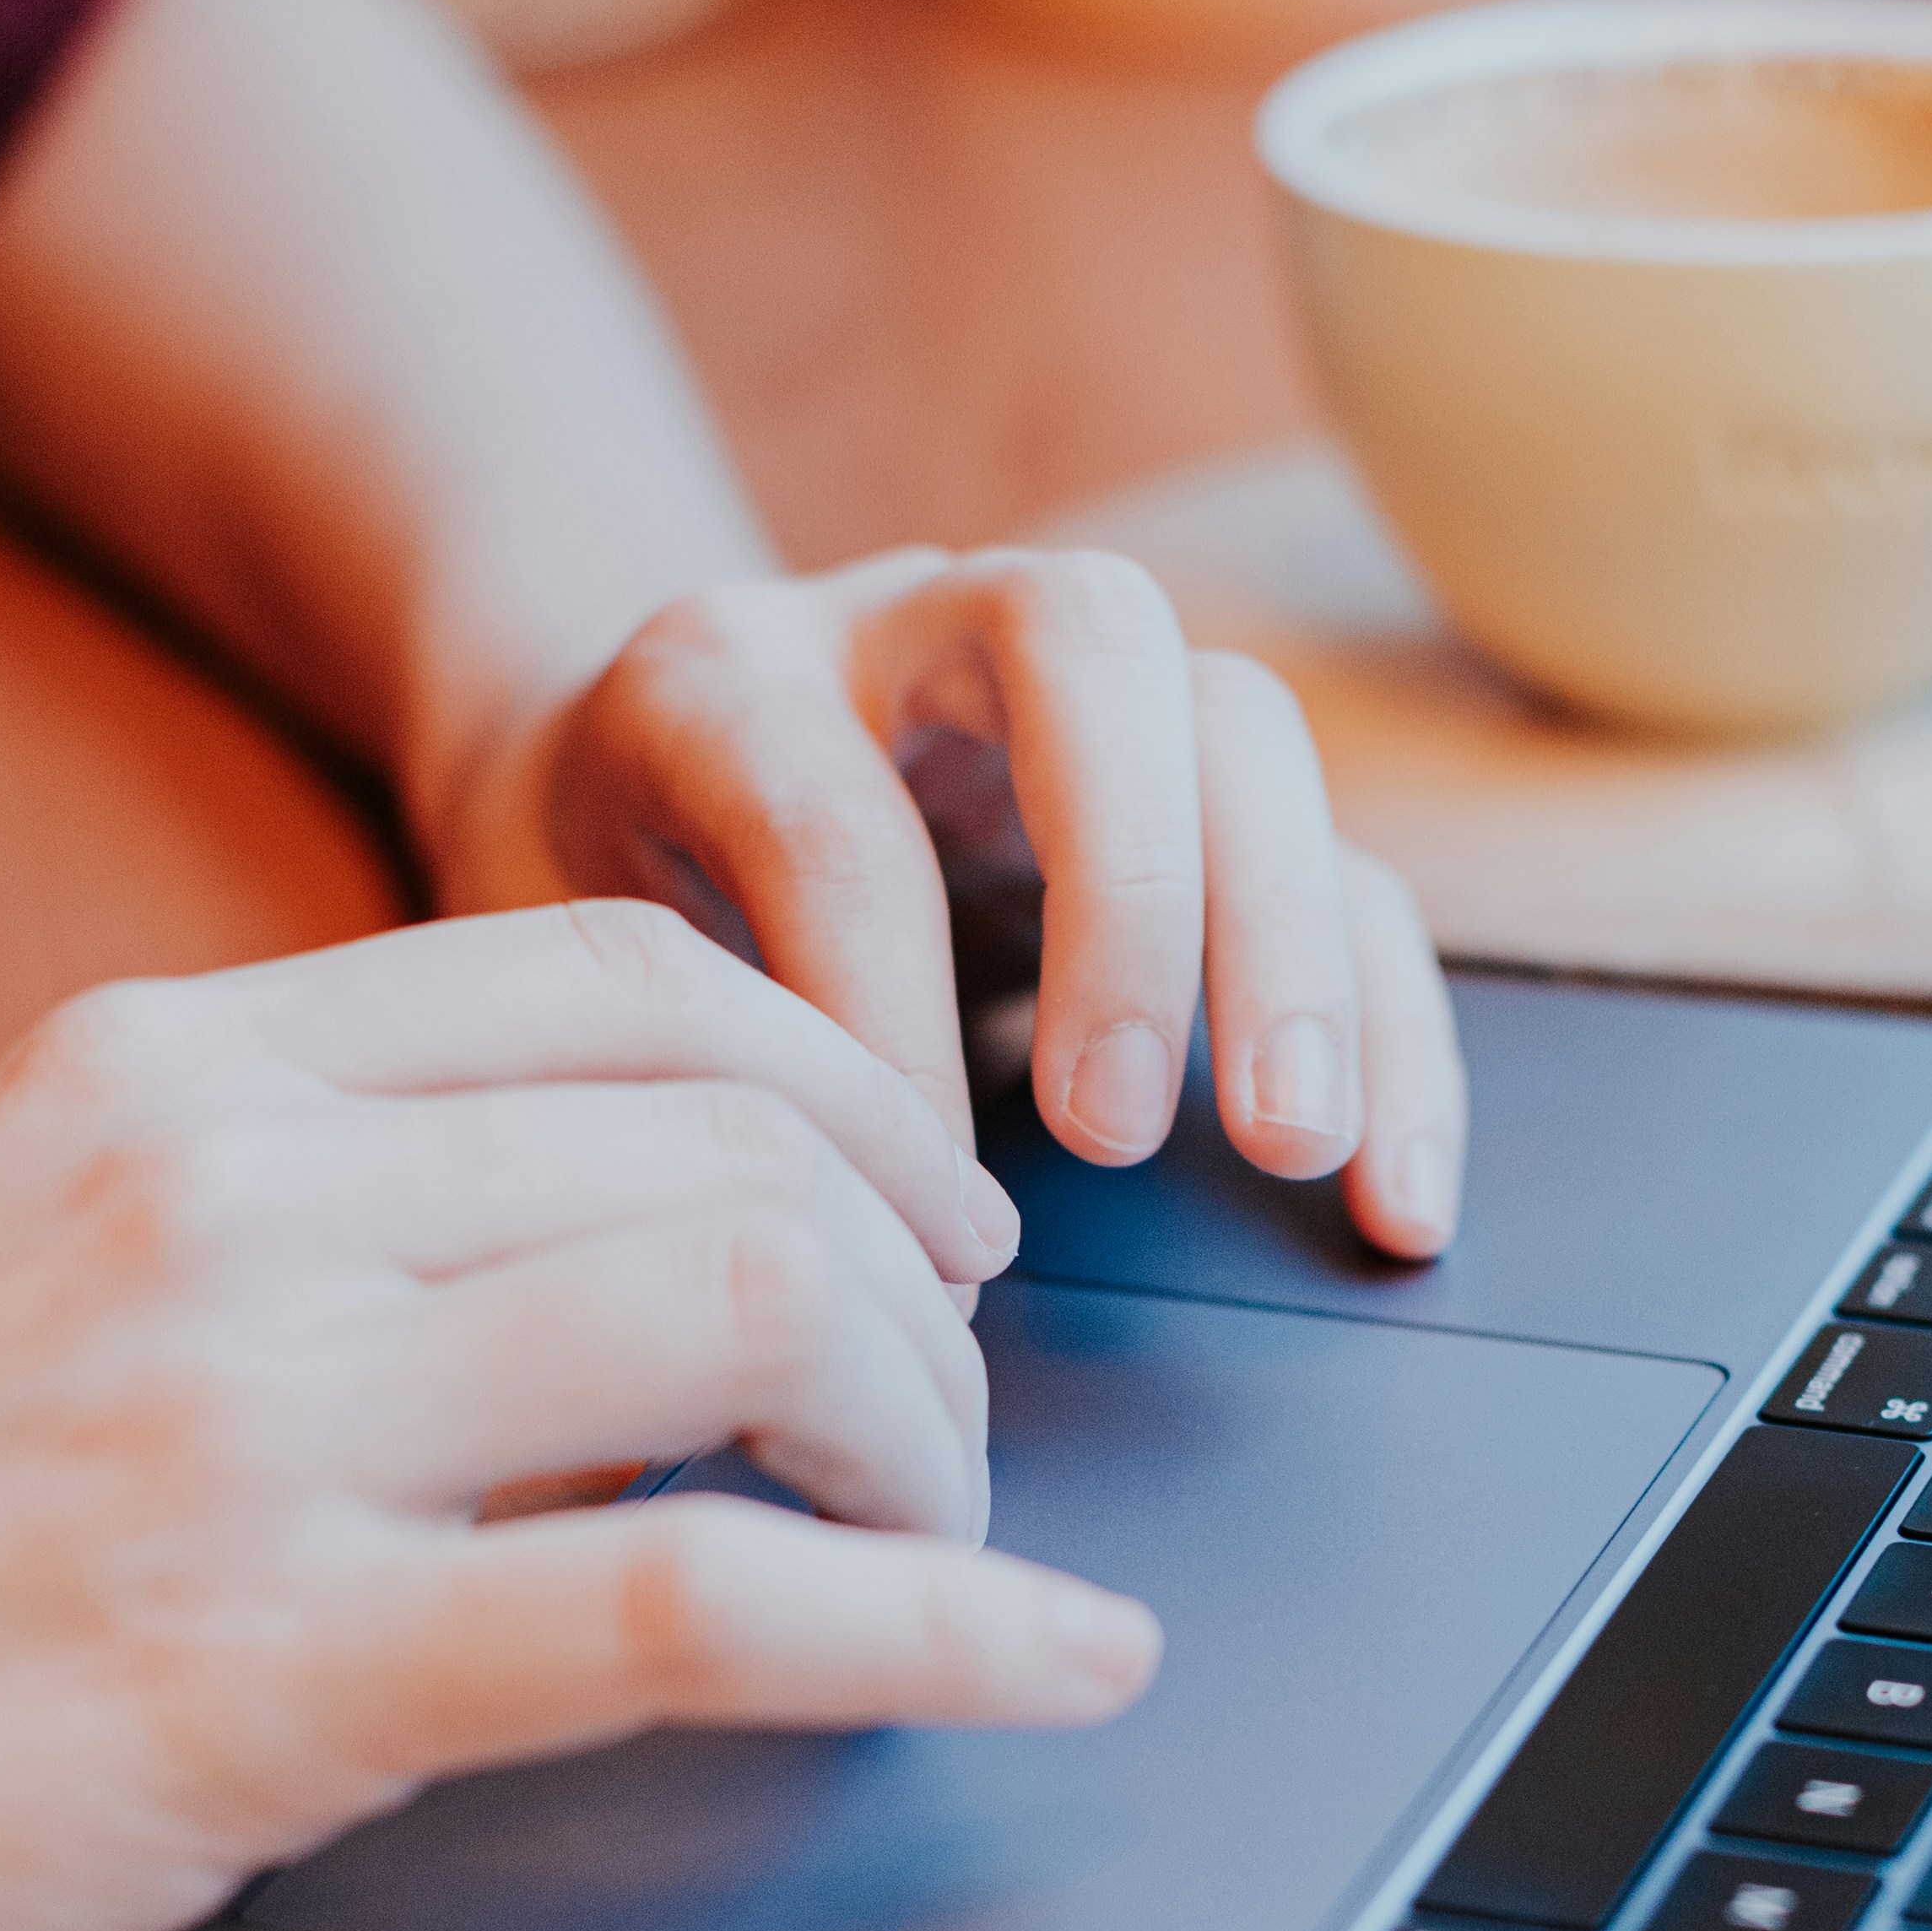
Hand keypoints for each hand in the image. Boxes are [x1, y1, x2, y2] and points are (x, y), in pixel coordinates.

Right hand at [0, 902, 1157, 1930]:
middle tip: (956, 1417)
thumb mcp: (26, 1275)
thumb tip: (608, 1265)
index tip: (928, 1212)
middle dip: (927, 1284)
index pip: (627, 978)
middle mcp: (218, 1194)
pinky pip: (702, 1604)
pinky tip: (1067, 1664)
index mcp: (164, 1074)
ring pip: (759, 1312)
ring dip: (937, 1441)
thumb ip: (294, 1220)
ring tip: (957, 1540)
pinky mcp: (263, 1666)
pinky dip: (942, 1627)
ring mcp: (238, 1422)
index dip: (848, 1081)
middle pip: (744, 1137)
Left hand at [438, 547, 1466, 1258]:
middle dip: (1131, 886)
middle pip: (1089, 643)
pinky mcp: (1201, 800)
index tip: (910, 1223)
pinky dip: (1390, 1025)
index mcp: (724, 678)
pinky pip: (1344, 866)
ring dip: (1288, 942)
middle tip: (1120, 1126)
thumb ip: (616, 1086)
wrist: (610, 796)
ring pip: (1243, 726)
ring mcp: (1084, 696)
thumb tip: (740, 1302)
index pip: (833, 816)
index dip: (881, 1022)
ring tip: (1293, 1150)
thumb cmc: (571, 932)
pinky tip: (1394, 1195)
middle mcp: (921, 628)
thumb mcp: (537, 991)